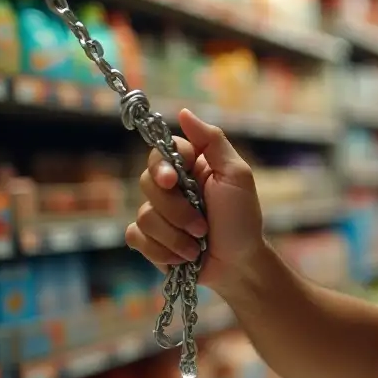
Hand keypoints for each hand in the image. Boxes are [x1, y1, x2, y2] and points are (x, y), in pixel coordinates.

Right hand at [126, 109, 263, 287]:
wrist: (239, 265)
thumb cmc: (242, 219)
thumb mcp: (236, 176)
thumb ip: (212, 142)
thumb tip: (183, 112)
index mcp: (190, 167)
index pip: (160, 151)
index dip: (162, 167)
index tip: (173, 181)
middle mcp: (171, 187)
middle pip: (147, 183)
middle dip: (176, 211)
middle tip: (203, 225)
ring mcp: (158, 213)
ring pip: (143, 215)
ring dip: (175, 236)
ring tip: (198, 245)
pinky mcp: (149, 239)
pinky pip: (135, 236)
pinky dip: (161, 250)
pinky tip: (181, 257)